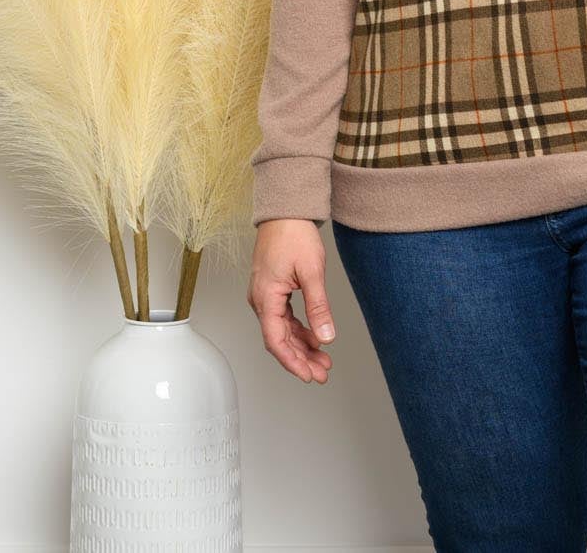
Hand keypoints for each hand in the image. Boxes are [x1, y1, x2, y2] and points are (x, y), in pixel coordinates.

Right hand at [247, 218, 336, 382]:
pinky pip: (284, 317)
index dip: (293, 362)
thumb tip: (326, 337)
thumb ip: (319, 307)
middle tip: (322, 372)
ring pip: (282, 330)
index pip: (276, 341)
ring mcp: (265, 295)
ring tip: (323, 359)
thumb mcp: (312, 272)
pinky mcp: (272, 289)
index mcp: (265, 297)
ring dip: (301, 346)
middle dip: (301, 359)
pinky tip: (314, 337)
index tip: (309, 376)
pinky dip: (299, 329)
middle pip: (279, 339)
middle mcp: (260, 299)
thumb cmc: (294, 234)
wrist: (285, 210)